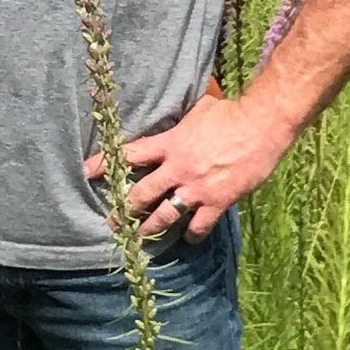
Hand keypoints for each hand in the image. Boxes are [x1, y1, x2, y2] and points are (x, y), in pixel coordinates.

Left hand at [91, 84, 289, 242]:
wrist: (262, 125)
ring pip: (164, 216)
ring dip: (149, 229)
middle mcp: (178, 168)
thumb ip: (180, 121)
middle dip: (124, 211)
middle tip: (113, 223)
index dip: (105, 164)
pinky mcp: (217, 201)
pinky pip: (198, 226)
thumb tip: (174, 116)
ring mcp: (196, 187)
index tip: (87, 172)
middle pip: (141, 194)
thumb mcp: (198, 110)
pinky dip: (192, 235)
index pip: (129, 154)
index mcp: (170, 143)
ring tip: (139, 240)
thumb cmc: (230, 112)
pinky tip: (189, 238)